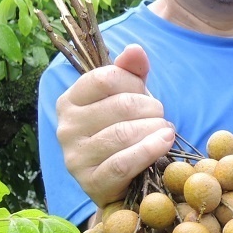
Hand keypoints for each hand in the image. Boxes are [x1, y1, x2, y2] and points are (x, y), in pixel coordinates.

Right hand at [54, 44, 175, 209]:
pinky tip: (164, 143)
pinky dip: (149, 151)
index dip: (134, 83)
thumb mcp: (127, 98)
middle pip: (120, 105)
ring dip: (154, 130)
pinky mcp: (90, 182)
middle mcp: (66, 127)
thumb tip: (134, 50)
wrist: (119, 182)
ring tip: (166, 131)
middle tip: (161, 117)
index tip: (146, 94)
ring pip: (123, 134)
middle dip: (151, 109)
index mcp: (70, 101)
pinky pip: (123, 163)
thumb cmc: (123, 132)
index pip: (106, 78)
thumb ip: (131, 72)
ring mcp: (75, 157)